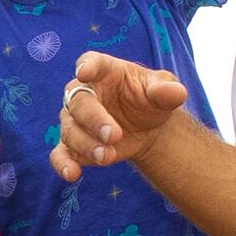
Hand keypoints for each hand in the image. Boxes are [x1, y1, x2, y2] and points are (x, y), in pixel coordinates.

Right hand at [54, 56, 185, 180]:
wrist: (146, 127)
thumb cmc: (150, 99)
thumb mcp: (162, 91)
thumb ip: (167, 90)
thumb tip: (176, 93)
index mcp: (103, 70)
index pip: (90, 62)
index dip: (86, 67)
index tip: (85, 73)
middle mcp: (83, 93)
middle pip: (79, 103)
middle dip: (94, 120)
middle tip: (113, 135)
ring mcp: (74, 120)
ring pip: (70, 130)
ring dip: (87, 145)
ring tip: (108, 157)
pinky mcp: (72, 145)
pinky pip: (59, 154)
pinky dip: (63, 164)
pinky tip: (73, 174)